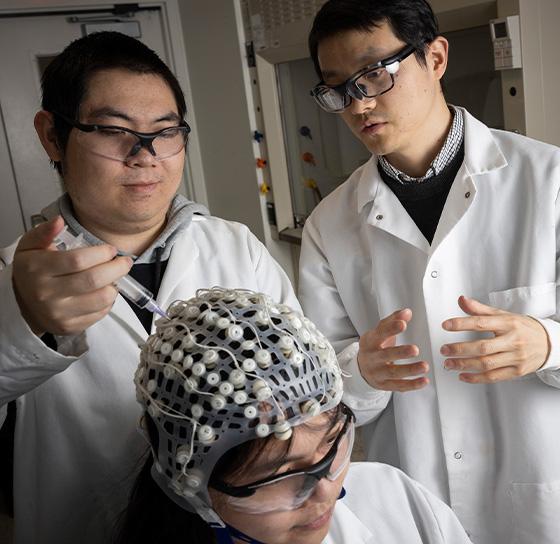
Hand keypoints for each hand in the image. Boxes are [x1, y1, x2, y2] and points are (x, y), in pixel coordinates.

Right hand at [12, 216, 132, 335]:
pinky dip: (108, 301)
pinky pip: (101, 313)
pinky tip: (103, 292)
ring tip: (112, 277)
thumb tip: (59, 220)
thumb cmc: (33, 271)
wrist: (23, 304)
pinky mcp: (69, 327)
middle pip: (93, 280)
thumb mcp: (30, 246)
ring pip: (101, 298)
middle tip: (124, 262)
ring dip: (115, 286)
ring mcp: (58, 313)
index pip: (77, 260)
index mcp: (37, 269)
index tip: (111, 250)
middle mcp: (46, 293)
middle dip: (116, 268)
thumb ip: (45, 232)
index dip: (100, 253)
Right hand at [357, 309, 429, 391]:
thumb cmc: (374, 347)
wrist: (361, 368)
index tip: (403, 324)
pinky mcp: (384, 385)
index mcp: (370, 341)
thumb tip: (407, 312)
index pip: (380, 334)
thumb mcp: (379, 332)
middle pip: (386, 355)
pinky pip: (399, 386)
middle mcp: (372, 358)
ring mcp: (377, 373)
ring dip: (410, 370)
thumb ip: (393, 321)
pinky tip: (424, 381)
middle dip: (401, 353)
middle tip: (415, 349)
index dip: (391, 329)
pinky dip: (412, 385)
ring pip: (393, 373)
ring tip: (424, 366)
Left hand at [441, 295, 549, 383]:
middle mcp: (512, 341)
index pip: (481, 323)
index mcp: (508, 324)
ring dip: (464, 364)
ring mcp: (515, 357)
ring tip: (448, 363)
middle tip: (444, 349)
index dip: (461, 324)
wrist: (549, 343)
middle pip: (482, 347)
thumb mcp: (503, 314)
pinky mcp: (517, 371)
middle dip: (459, 349)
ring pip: (486, 364)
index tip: (446, 325)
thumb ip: (480, 309)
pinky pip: (493, 377)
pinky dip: (476, 378)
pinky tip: (463, 375)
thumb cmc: (523, 328)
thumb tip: (462, 300)